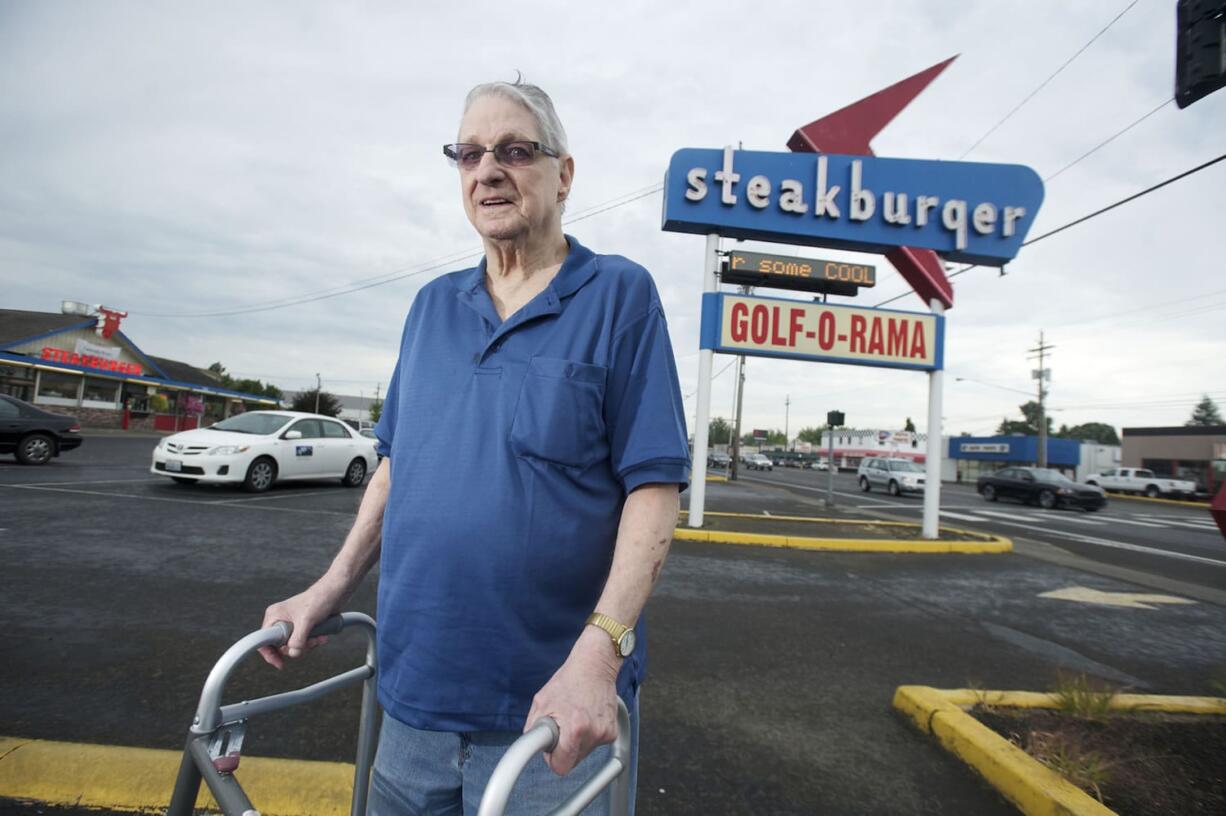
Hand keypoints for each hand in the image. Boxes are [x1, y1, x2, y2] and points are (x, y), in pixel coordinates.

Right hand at [257, 581, 343, 668]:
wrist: (336, 592)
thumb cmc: (319, 599)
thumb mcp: (307, 621)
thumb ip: (298, 639)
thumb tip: (293, 653)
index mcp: (274, 616)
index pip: (263, 640)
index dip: (269, 653)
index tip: (279, 663)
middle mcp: (280, 620)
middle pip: (281, 646)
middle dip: (297, 648)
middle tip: (310, 642)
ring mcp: (292, 624)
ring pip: (294, 645)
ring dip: (309, 645)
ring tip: (320, 637)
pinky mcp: (302, 627)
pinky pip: (304, 642)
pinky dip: (313, 641)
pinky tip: (323, 635)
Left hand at [524, 627, 621, 775]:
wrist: (595, 665)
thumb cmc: (568, 680)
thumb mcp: (541, 702)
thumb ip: (533, 728)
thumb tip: (532, 746)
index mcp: (575, 728)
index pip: (561, 767)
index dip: (553, 759)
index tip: (551, 750)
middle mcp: (593, 733)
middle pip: (573, 761)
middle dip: (565, 749)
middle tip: (562, 726)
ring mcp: (605, 733)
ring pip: (584, 753)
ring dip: (576, 741)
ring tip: (575, 717)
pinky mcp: (612, 732)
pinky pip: (594, 743)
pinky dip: (588, 735)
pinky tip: (587, 716)